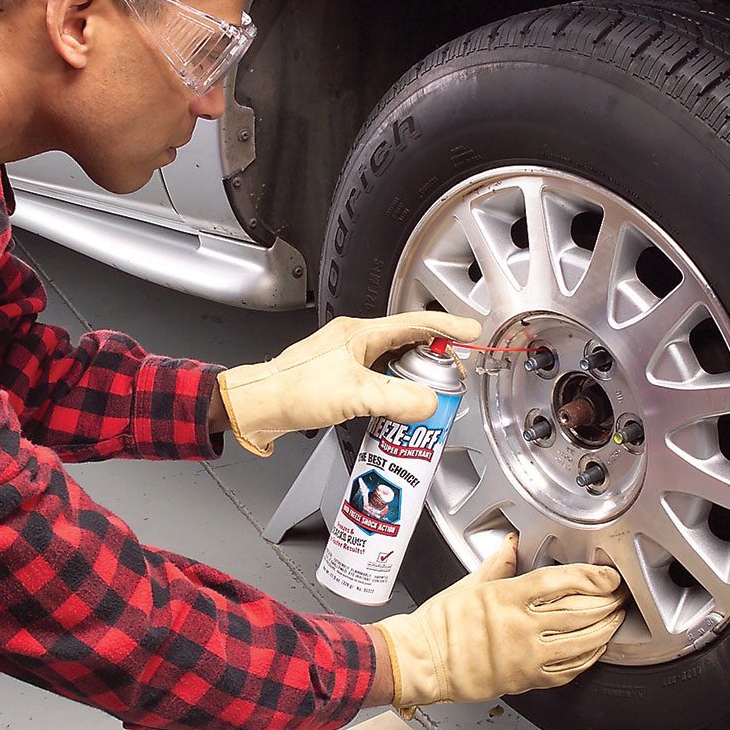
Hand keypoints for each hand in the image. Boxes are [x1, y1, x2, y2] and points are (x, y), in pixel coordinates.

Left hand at [216, 312, 480, 455]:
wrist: (257, 406)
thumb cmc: (293, 391)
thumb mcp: (354, 395)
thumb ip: (397, 399)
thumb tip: (429, 404)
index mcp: (362, 333)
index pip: (415, 322)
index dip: (448, 326)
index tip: (472, 332)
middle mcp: (357, 341)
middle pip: (409, 342)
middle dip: (436, 356)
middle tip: (455, 375)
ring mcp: (349, 358)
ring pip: (395, 361)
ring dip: (416, 375)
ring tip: (434, 393)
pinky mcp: (342, 378)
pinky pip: (381, 377)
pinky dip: (398, 389)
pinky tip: (401, 407)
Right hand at [373, 535, 626, 713]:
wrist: (423, 661)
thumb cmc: (441, 623)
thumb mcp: (470, 583)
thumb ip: (499, 563)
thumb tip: (514, 542)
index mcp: (506, 597)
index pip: (558, 583)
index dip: (590, 578)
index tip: (608, 576)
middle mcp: (519, 627)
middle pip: (577, 613)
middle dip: (605, 604)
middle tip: (619, 597)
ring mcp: (524, 656)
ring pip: (578, 644)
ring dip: (603, 632)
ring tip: (614, 621)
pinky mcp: (524, 680)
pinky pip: (565, 672)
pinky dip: (586, 660)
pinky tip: (594, 651)